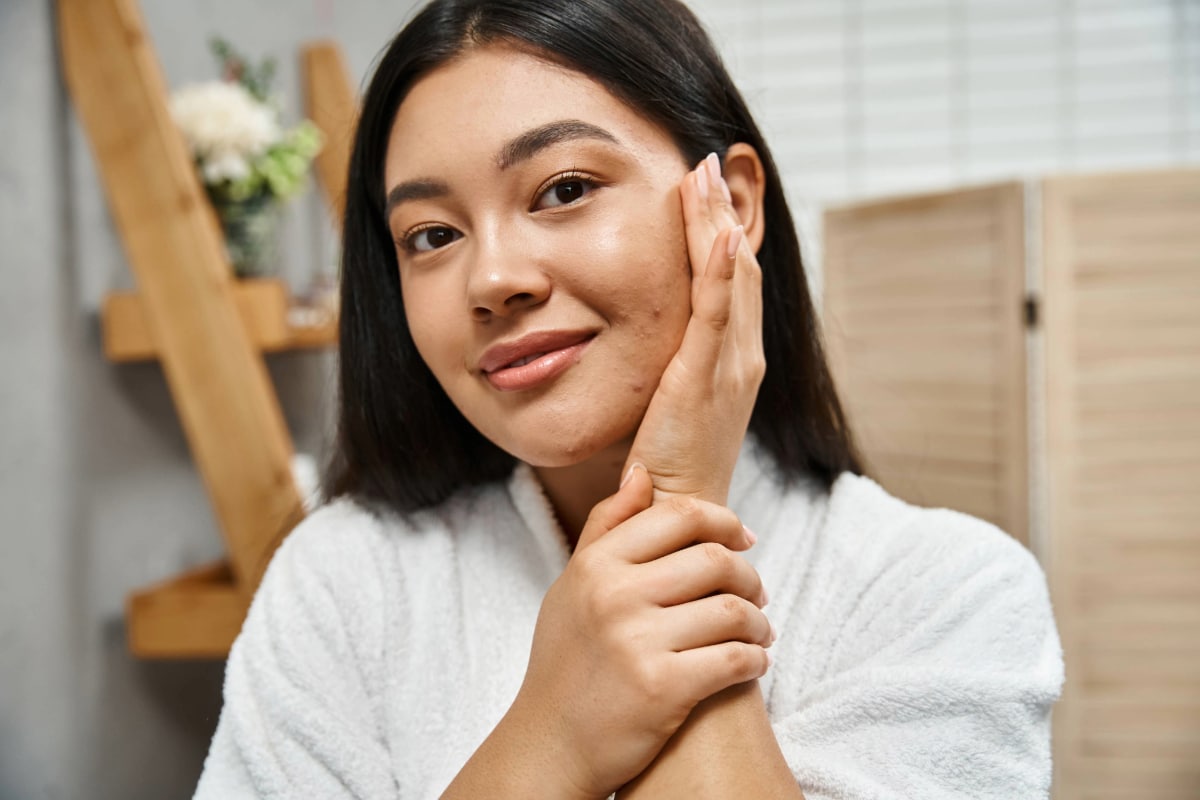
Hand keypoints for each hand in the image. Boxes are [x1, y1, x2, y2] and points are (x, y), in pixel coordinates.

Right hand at [510, 465, 771, 798]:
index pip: (680, 515)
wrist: (551, 744)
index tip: (744, 540)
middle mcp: (613, 596)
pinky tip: (753, 662)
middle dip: (749, 576)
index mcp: (595, 564)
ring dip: (759, 622)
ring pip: (733, 610)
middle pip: (714, 559)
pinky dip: (756, 660)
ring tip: (758, 631)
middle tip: (756, 593)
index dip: (725, 522)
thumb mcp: (573, 585)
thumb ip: (606, 526)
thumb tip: (642, 473)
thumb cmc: (568, 660)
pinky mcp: (662, 688)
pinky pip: (735, 659)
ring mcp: (637, 642)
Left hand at [623, 152, 764, 504]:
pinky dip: (717, 271)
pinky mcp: (704, 379)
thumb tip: (656, 340)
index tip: (705, 187)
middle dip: (721, 211)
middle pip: (737, 266)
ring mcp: (730, 366)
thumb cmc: (672, 464)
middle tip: (707, 161)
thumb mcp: (678, 401)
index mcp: (736, 358)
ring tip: (703, 175)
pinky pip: (714, 315)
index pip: (732, 278)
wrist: (680, 512)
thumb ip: (675, 363)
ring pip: (729, 277)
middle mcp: (743, 355)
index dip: (721, 229)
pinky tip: (716, 233)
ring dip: (716, 223)